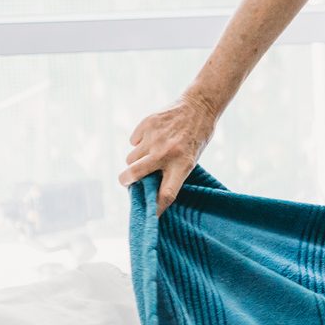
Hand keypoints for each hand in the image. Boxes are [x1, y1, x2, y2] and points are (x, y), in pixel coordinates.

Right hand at [120, 92, 218, 214]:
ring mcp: (155, 138)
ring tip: (149, 153)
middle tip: (126, 181)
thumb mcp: (190, 160)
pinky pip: (132, 141)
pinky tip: (152, 137)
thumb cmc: (195, 139)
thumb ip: (170, 173)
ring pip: (130, 158)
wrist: (199, 108)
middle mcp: (166, 153)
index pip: (166, 193)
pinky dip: (138, 143)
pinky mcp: (147, 125)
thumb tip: (147, 191)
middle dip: (125, 181)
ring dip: (135, 160)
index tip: (149, 216)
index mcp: (183, 165)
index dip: (156, 208)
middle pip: (134, 174)